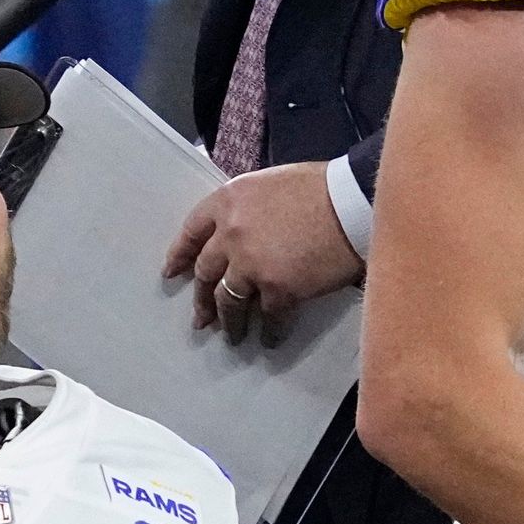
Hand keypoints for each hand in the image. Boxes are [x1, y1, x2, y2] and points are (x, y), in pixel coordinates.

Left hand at [163, 161, 362, 342]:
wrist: (351, 202)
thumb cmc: (319, 187)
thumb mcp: (270, 183)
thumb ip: (247, 207)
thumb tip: (244, 231)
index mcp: (227, 202)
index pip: (192, 231)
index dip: (180, 254)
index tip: (172, 272)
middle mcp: (231, 234)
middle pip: (207, 272)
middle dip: (203, 298)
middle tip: (202, 318)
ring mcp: (252, 264)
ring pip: (229, 302)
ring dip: (229, 322)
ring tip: (232, 336)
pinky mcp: (278, 289)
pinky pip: (268, 318)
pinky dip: (268, 332)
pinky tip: (269, 340)